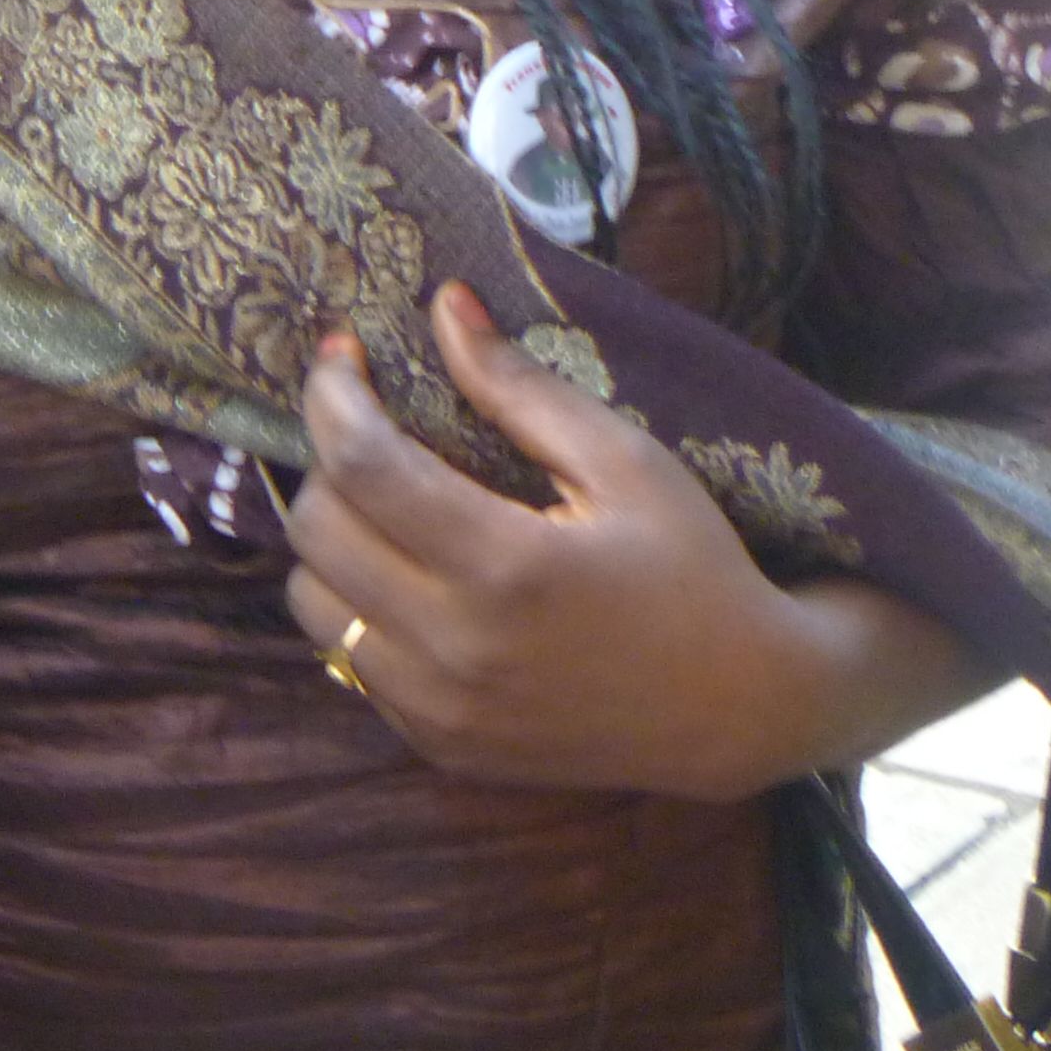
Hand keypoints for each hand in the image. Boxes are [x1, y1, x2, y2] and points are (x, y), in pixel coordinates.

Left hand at [277, 284, 995, 799]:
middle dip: (328, 462)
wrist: (740, 708)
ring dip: (333, 540)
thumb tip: (444, 305)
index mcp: (506, 567)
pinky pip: (347, 660)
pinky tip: (413, 578)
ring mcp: (439, 709)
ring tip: (388, 507)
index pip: (361, 466)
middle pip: (317, 532)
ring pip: (310, 602)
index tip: (341, 355)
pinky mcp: (437, 745)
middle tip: (374, 431)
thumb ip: (521, 388)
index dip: (333, 397)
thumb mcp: (625, 462)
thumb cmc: (693, 567)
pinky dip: (358, 607)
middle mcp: (455, 648)